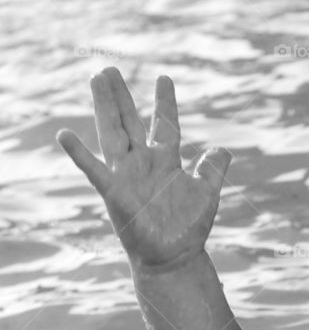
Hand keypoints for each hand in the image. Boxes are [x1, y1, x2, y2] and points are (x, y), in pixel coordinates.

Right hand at [56, 67, 230, 272]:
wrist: (175, 259)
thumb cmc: (189, 230)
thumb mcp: (207, 194)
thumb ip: (213, 169)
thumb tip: (223, 150)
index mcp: (166, 161)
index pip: (164, 124)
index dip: (164, 102)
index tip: (164, 78)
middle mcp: (144, 163)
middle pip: (130, 121)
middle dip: (121, 96)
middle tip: (109, 70)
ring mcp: (127, 176)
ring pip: (112, 133)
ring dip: (104, 107)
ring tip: (95, 79)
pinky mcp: (115, 193)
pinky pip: (94, 170)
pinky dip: (79, 154)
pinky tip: (64, 135)